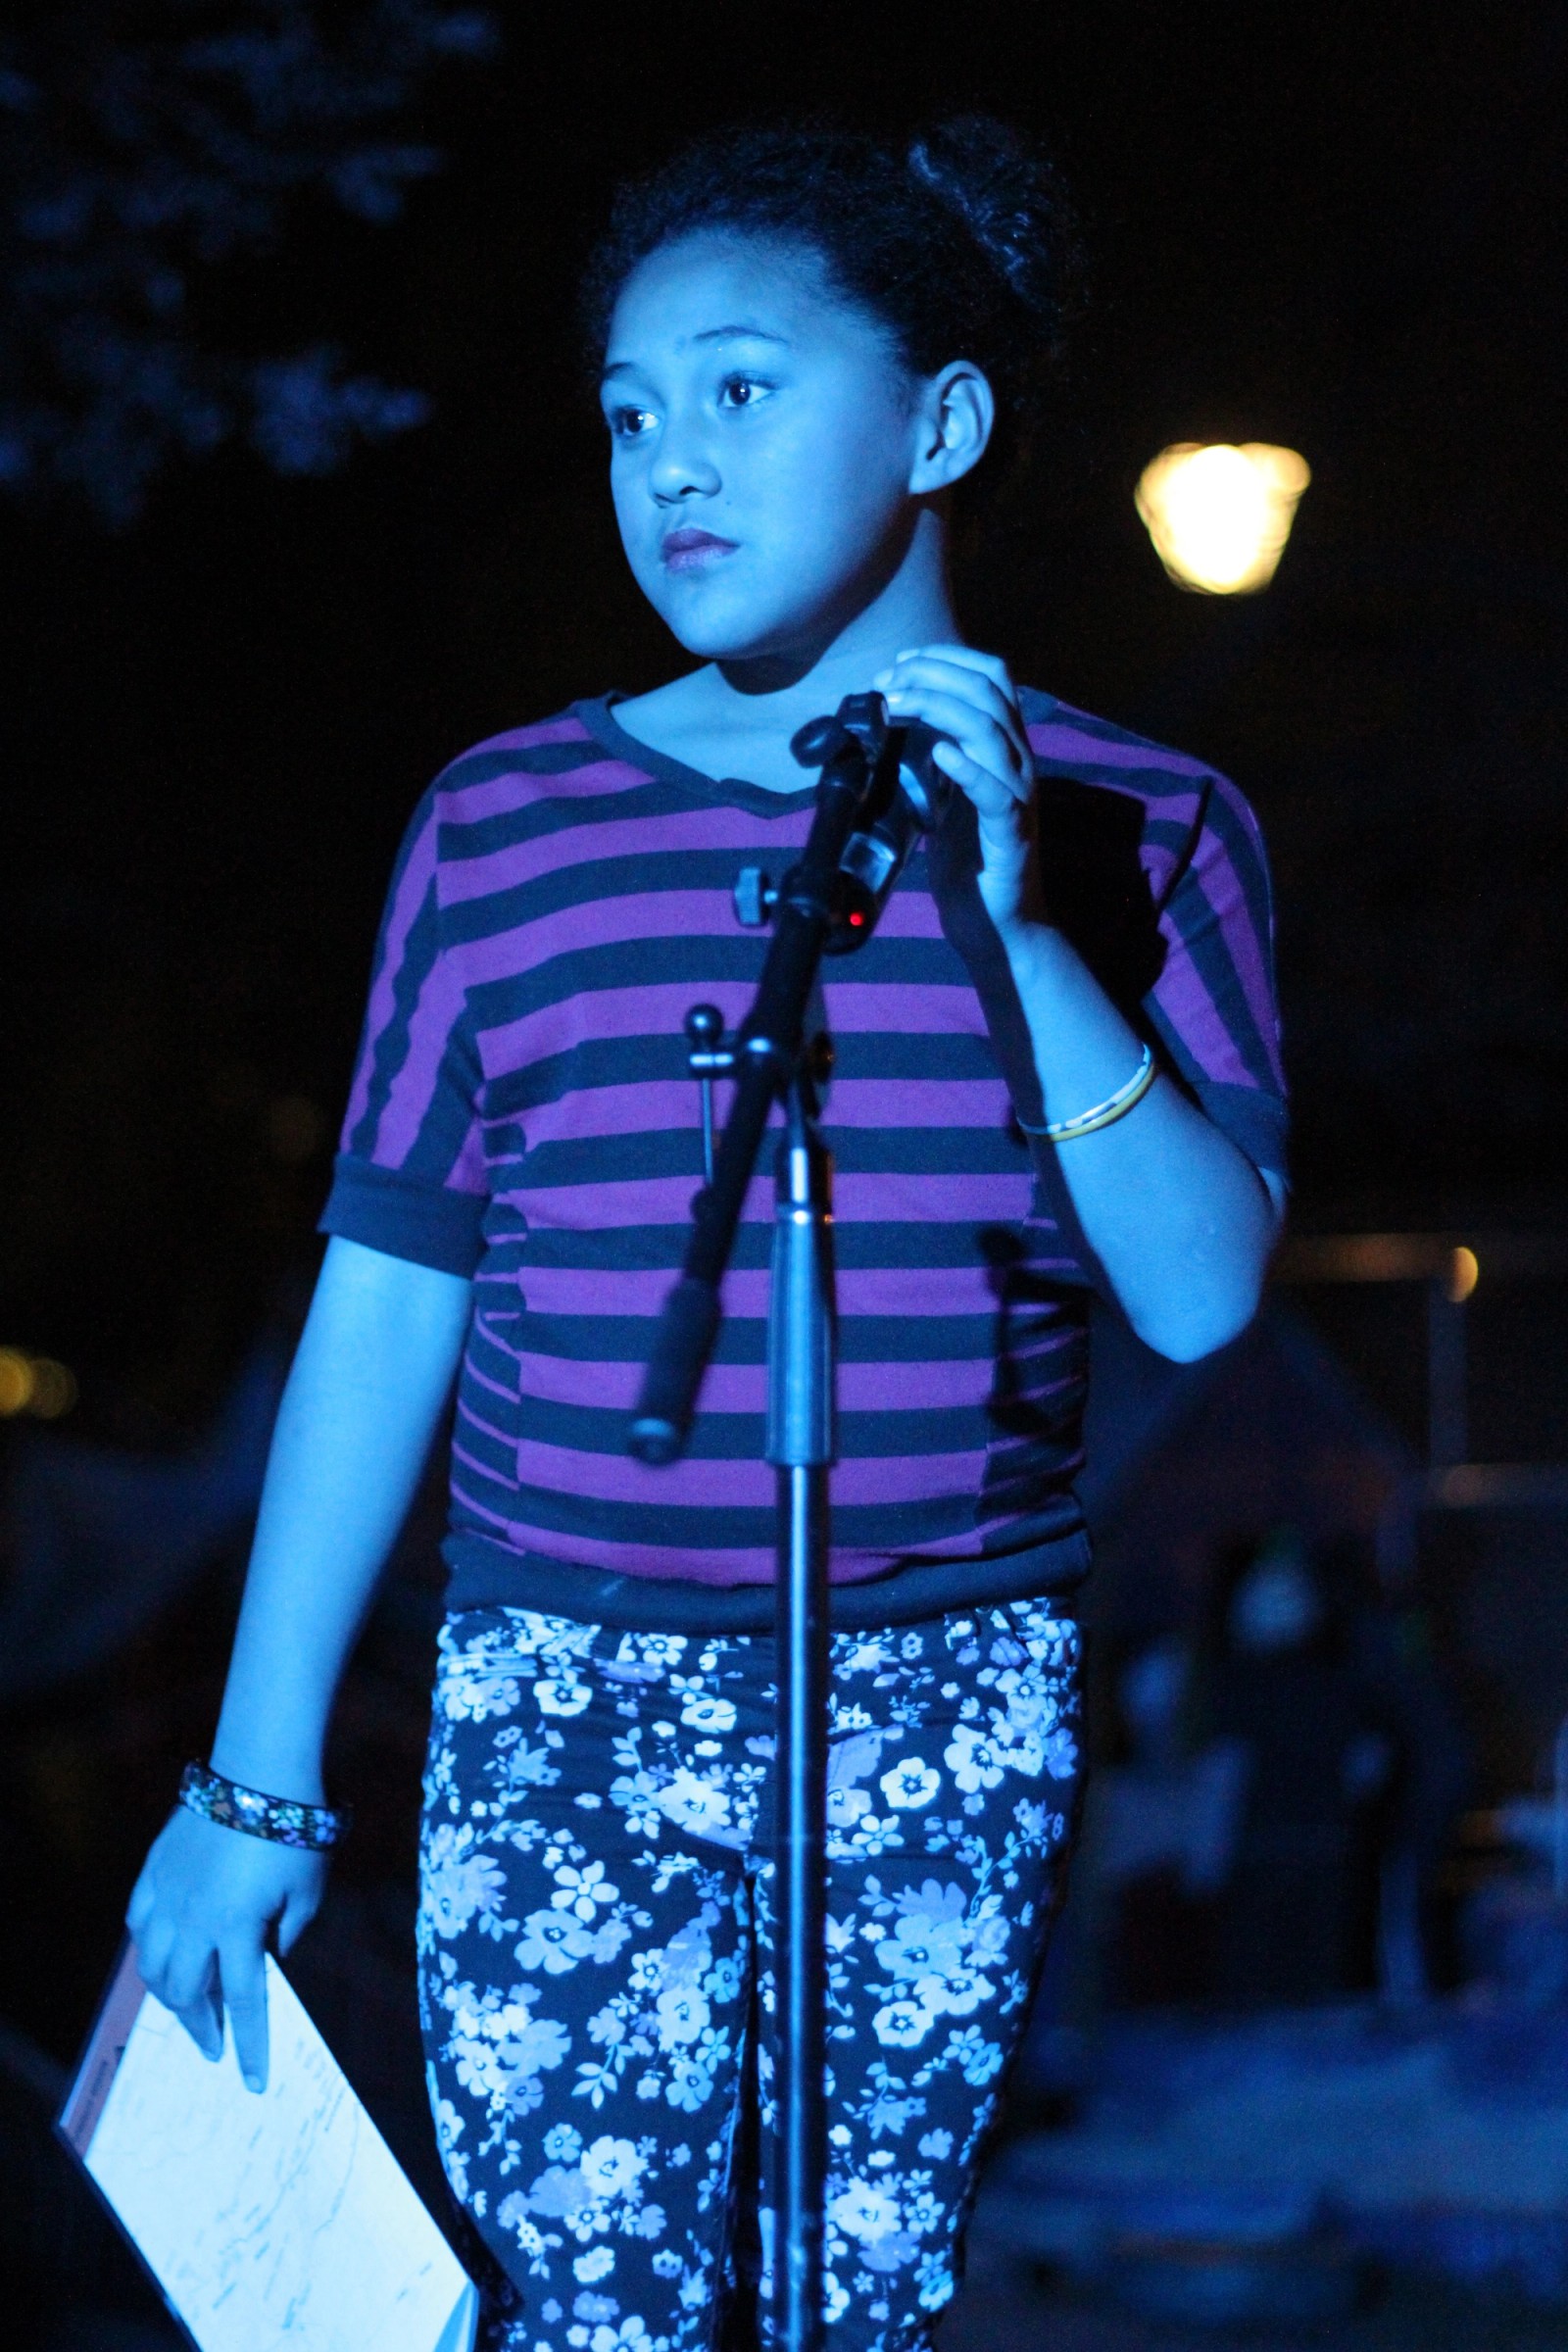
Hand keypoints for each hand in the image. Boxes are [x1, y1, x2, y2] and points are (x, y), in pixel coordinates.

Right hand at [126, 1804, 327, 2090]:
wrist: (261, 1772)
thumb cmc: (297, 1832)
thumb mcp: (309, 1891)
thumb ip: (288, 1934)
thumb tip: (268, 1961)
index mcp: (238, 1930)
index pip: (245, 2005)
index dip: (251, 2046)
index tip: (254, 2082)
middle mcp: (195, 1921)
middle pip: (188, 1992)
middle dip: (201, 2026)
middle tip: (213, 2045)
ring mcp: (168, 1895)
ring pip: (152, 1964)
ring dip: (168, 1993)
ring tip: (186, 2006)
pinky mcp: (155, 1871)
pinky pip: (139, 1921)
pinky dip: (146, 1945)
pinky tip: (159, 1953)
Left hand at [872, 644, 1035, 928]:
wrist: (996, 925)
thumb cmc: (969, 862)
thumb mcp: (945, 796)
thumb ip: (932, 760)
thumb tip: (890, 726)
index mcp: (1004, 749)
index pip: (991, 677)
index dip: (947, 658)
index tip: (900, 663)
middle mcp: (1018, 764)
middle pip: (989, 691)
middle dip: (934, 675)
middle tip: (888, 683)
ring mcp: (1018, 797)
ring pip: (992, 730)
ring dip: (940, 707)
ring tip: (900, 705)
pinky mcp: (1011, 834)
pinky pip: (996, 792)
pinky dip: (968, 768)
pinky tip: (940, 754)